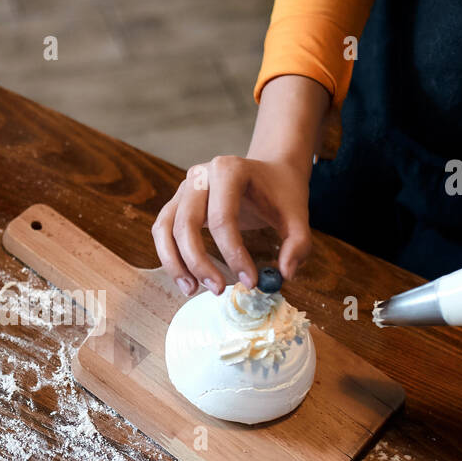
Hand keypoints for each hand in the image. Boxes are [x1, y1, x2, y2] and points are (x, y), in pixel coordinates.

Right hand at [151, 154, 311, 295]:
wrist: (269, 172)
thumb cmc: (281, 192)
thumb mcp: (298, 215)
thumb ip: (298, 244)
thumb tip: (284, 274)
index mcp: (229, 169)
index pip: (223, 218)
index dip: (234, 254)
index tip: (250, 281)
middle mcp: (200, 175)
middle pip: (186, 223)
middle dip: (199, 262)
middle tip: (218, 290)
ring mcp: (184, 188)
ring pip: (165, 229)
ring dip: (175, 263)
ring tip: (192, 290)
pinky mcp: (177, 202)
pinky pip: (163, 231)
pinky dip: (169, 256)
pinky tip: (186, 278)